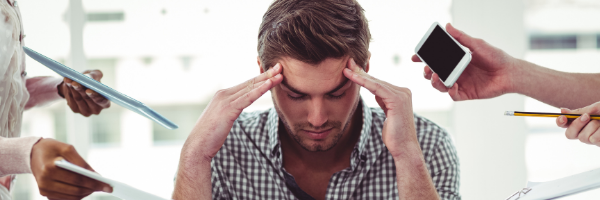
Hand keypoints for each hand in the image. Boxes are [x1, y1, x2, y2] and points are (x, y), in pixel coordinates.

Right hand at [30, 138, 111, 199]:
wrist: (32, 153)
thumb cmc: (51, 148)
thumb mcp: (67, 148)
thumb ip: (81, 162)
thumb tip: (95, 175)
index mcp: (50, 169)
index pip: (77, 180)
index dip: (94, 183)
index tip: (108, 185)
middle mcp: (45, 182)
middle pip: (75, 190)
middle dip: (92, 189)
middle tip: (106, 187)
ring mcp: (44, 190)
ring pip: (71, 197)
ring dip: (86, 193)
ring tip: (97, 187)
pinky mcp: (45, 193)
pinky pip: (65, 198)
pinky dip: (77, 195)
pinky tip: (86, 188)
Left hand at [58, 70, 109, 116]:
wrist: (80, 85)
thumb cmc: (91, 80)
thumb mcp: (95, 75)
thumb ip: (95, 75)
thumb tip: (89, 78)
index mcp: (105, 102)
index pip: (102, 101)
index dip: (95, 96)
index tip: (88, 90)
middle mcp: (97, 109)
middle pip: (88, 99)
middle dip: (80, 89)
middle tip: (74, 82)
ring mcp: (86, 111)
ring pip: (78, 98)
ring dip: (72, 88)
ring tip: (68, 80)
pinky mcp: (75, 110)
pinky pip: (71, 100)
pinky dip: (68, 91)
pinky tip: (67, 84)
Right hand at [183, 64, 282, 159]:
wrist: (197, 146)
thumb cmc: (210, 135)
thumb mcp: (222, 119)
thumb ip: (230, 110)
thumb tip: (237, 110)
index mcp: (222, 95)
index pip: (245, 85)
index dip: (260, 78)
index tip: (273, 72)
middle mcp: (223, 94)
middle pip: (249, 83)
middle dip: (266, 75)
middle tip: (280, 66)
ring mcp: (225, 101)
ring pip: (250, 88)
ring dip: (267, 80)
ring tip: (280, 74)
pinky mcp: (228, 110)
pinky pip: (248, 98)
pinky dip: (260, 90)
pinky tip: (269, 85)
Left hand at [344, 58, 439, 198]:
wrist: (404, 148)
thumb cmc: (394, 135)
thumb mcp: (388, 113)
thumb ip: (384, 101)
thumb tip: (377, 93)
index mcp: (401, 94)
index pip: (379, 83)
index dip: (364, 76)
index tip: (351, 70)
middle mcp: (403, 91)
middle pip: (377, 80)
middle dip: (361, 71)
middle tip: (347, 62)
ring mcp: (402, 94)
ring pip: (375, 82)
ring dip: (359, 75)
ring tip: (346, 68)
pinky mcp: (397, 99)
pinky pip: (376, 88)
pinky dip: (364, 82)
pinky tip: (353, 77)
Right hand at [411, 23, 517, 100]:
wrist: (509, 72)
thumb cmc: (495, 57)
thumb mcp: (476, 44)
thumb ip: (461, 37)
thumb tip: (448, 26)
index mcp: (455, 60)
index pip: (436, 60)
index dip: (424, 59)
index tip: (416, 57)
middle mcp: (455, 72)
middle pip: (434, 74)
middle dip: (426, 72)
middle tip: (426, 69)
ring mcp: (460, 83)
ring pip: (440, 85)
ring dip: (435, 82)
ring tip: (435, 76)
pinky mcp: (466, 93)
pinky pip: (452, 95)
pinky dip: (449, 91)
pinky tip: (452, 85)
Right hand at [557, 101, 599, 145]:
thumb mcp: (594, 108)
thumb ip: (579, 112)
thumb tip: (561, 110)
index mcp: (579, 122)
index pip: (564, 124)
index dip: (560, 122)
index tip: (563, 118)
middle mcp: (583, 132)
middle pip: (569, 134)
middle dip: (576, 125)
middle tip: (587, 116)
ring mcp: (591, 140)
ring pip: (582, 138)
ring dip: (593, 127)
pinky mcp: (598, 144)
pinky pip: (594, 140)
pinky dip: (599, 132)